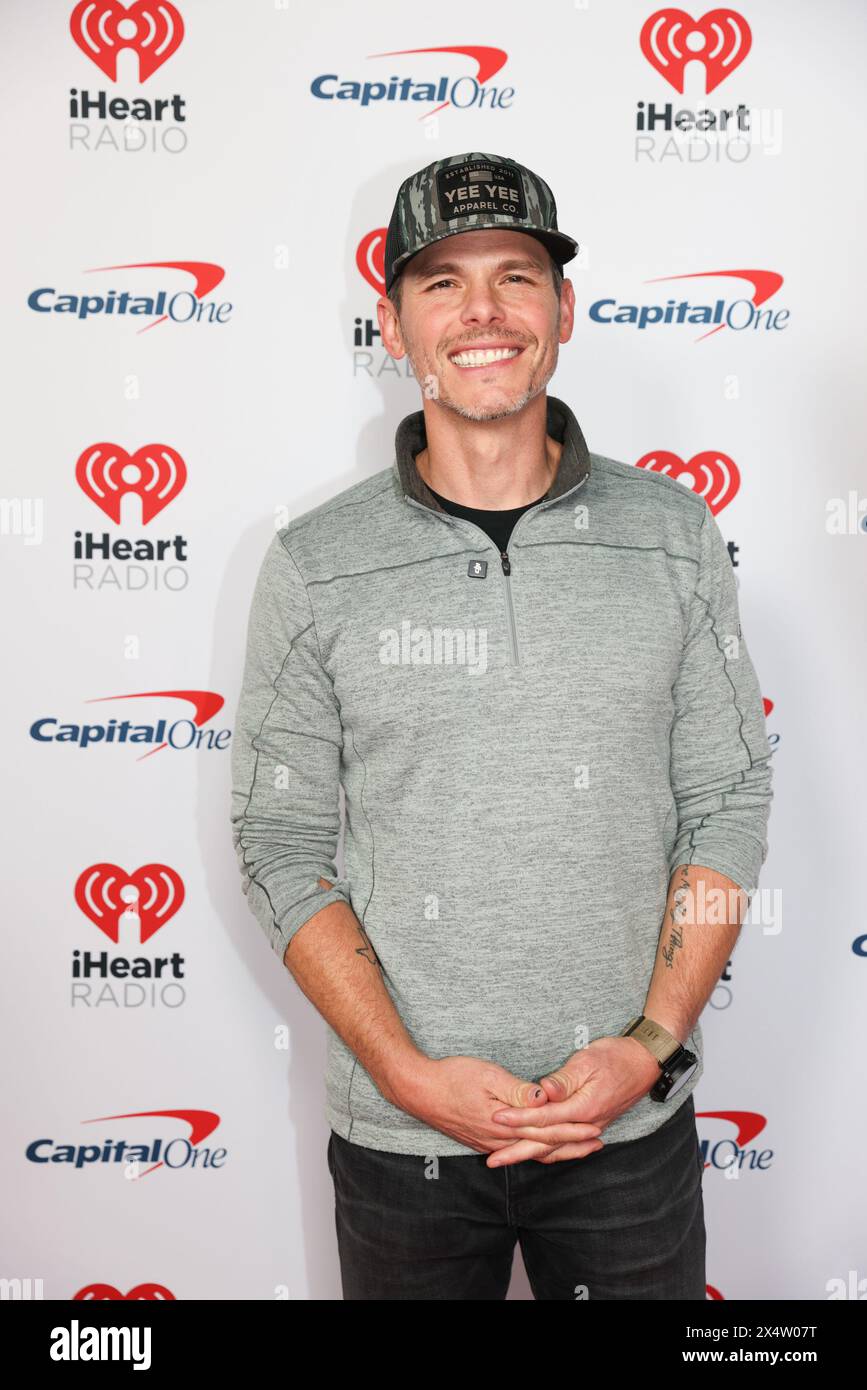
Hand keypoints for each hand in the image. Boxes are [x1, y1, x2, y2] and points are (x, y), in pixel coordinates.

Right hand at [395, 1054, 603, 1156]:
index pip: (546, 1130)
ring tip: (579, 1149)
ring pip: (530, 1152)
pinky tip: (542, 1150)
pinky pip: (516, 1152)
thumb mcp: (487, 1076)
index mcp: (504, 1124)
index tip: (595, 1127)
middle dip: (572, 1145)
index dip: (572, 1129)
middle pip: (542, 1146)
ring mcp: (490, 1143)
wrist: (420, 1091)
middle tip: (597, 1142)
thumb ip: (517, 1090)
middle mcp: (499, 1140)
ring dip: (557, 1151)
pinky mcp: (483, 1141)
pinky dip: (535, 1152)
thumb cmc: (453, 1078)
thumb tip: (544, 1098)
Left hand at [485, 1035, 661, 1166]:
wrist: (644, 1063)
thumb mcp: (588, 1061)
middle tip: (491, 1159)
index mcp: (584, 1108)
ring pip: (555, 1148)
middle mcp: (587, 1124)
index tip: (496, 1118)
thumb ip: (564, 1079)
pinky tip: (535, 1155)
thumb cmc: (616, 1057)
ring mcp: (590, 1128)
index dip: (519, 1119)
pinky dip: (548, 1152)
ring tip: (505, 1160)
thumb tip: (543, 1091)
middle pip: (546, 1142)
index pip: (545, 1118)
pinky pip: (565, 1145)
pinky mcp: (591, 1126)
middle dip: (517, 1151)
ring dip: (529, 1155)